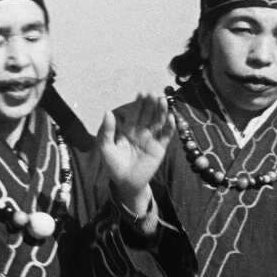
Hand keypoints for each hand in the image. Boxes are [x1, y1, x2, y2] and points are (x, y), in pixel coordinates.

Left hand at [97, 93, 173, 225]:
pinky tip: (171, 117)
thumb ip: (107, 130)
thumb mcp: (105, 147)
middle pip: (148, 116)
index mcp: (128, 131)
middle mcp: (141, 133)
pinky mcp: (160, 148)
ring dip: (161, 112)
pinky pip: (166, 136)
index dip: (138, 104)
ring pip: (158, 123)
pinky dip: (169, 127)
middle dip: (151, 105)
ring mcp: (151, 140)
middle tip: (153, 93)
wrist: (126, 183)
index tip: (141, 93)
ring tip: (163, 101)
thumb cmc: (113, 166)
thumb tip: (108, 112)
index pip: (134, 114)